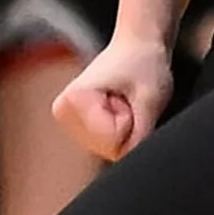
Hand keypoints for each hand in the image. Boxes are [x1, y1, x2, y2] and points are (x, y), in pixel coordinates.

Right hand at [53, 35, 175, 161]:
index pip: (113, 142)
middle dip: (128, 128)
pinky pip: (107, 145)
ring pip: (108, 149)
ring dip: (124, 128)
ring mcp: (67, 121)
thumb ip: (140, 138)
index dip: (133, 123)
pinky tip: (117, 106)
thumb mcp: (151, 101)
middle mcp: (63, 112)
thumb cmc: (145, 65)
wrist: (137, 46)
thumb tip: (133, 169)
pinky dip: (119, 130)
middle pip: (108, 149)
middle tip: (129, 99)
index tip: (130, 98)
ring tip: (124, 100)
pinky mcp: (76, 126)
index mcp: (73, 100)